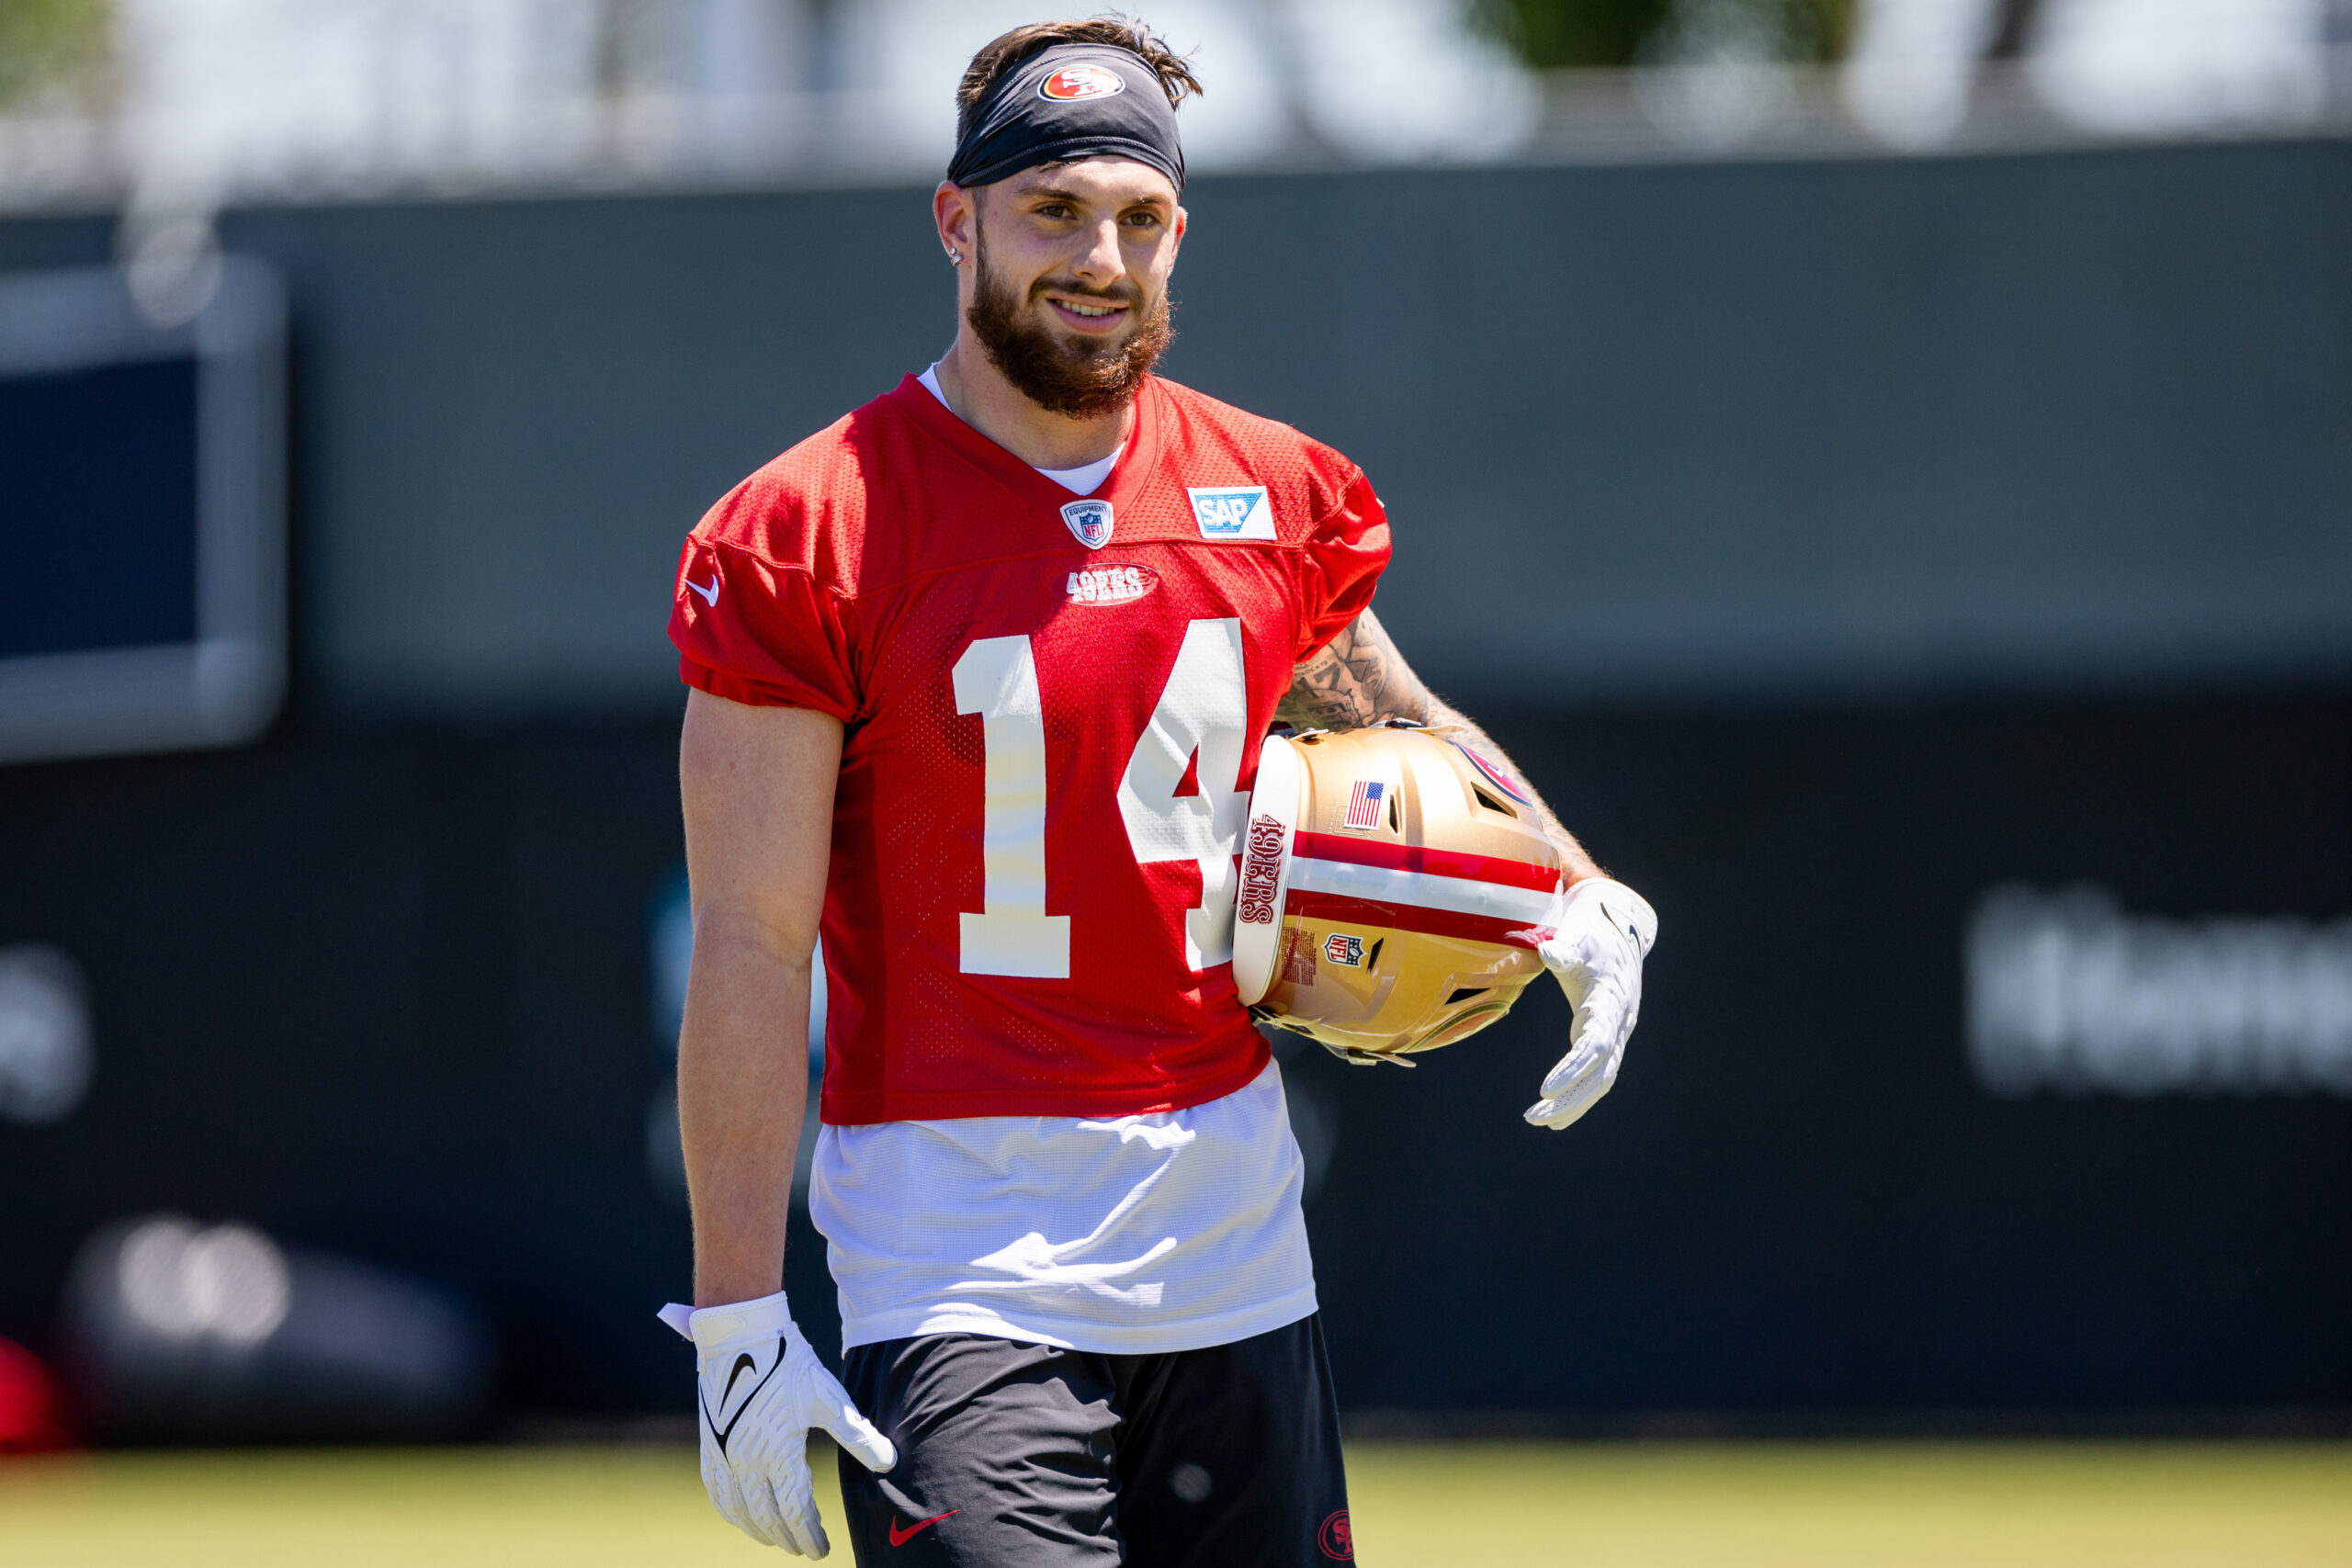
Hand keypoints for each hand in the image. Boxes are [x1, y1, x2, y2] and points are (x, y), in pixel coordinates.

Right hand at [659, 1289, 895, 1555]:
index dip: (810, 1535)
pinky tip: (744, 1516)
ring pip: (740, 1512)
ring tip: (778, 1539)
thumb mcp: (829, 1398)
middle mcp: (745, 1462)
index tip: (822, 1548)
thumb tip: (889, 1462)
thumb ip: (857, 1435)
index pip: (796, 1512)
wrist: (741, 1334)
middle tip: (805, 1548)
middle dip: (788, 1539)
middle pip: (767, 1519)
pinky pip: (717, 1494)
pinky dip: (733, 1513)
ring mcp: (723, 1456)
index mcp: (778, 1453)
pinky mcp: (711, 1446)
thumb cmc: (789, 1363)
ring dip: (760, 1532)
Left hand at [1525, 877, 1656, 1130]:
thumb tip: (1548, 952)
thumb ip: (1565, 949)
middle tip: (1534, 1116)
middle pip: (1600, 1073)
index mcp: (1610, 1001)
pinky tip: (1556, 1116)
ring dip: (1573, 1104)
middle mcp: (1618, 1024)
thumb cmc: (1593, 934)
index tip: (1545, 1089)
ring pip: (1601, 1080)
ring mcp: (1616, 1034)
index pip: (1593, 1044)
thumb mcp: (1580, 936)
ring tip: (1539, 1120)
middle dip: (1570, 1099)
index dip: (1572, 1069)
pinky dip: (1580, 1097)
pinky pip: (1598, 1076)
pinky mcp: (1608, 1038)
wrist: (1620, 933)